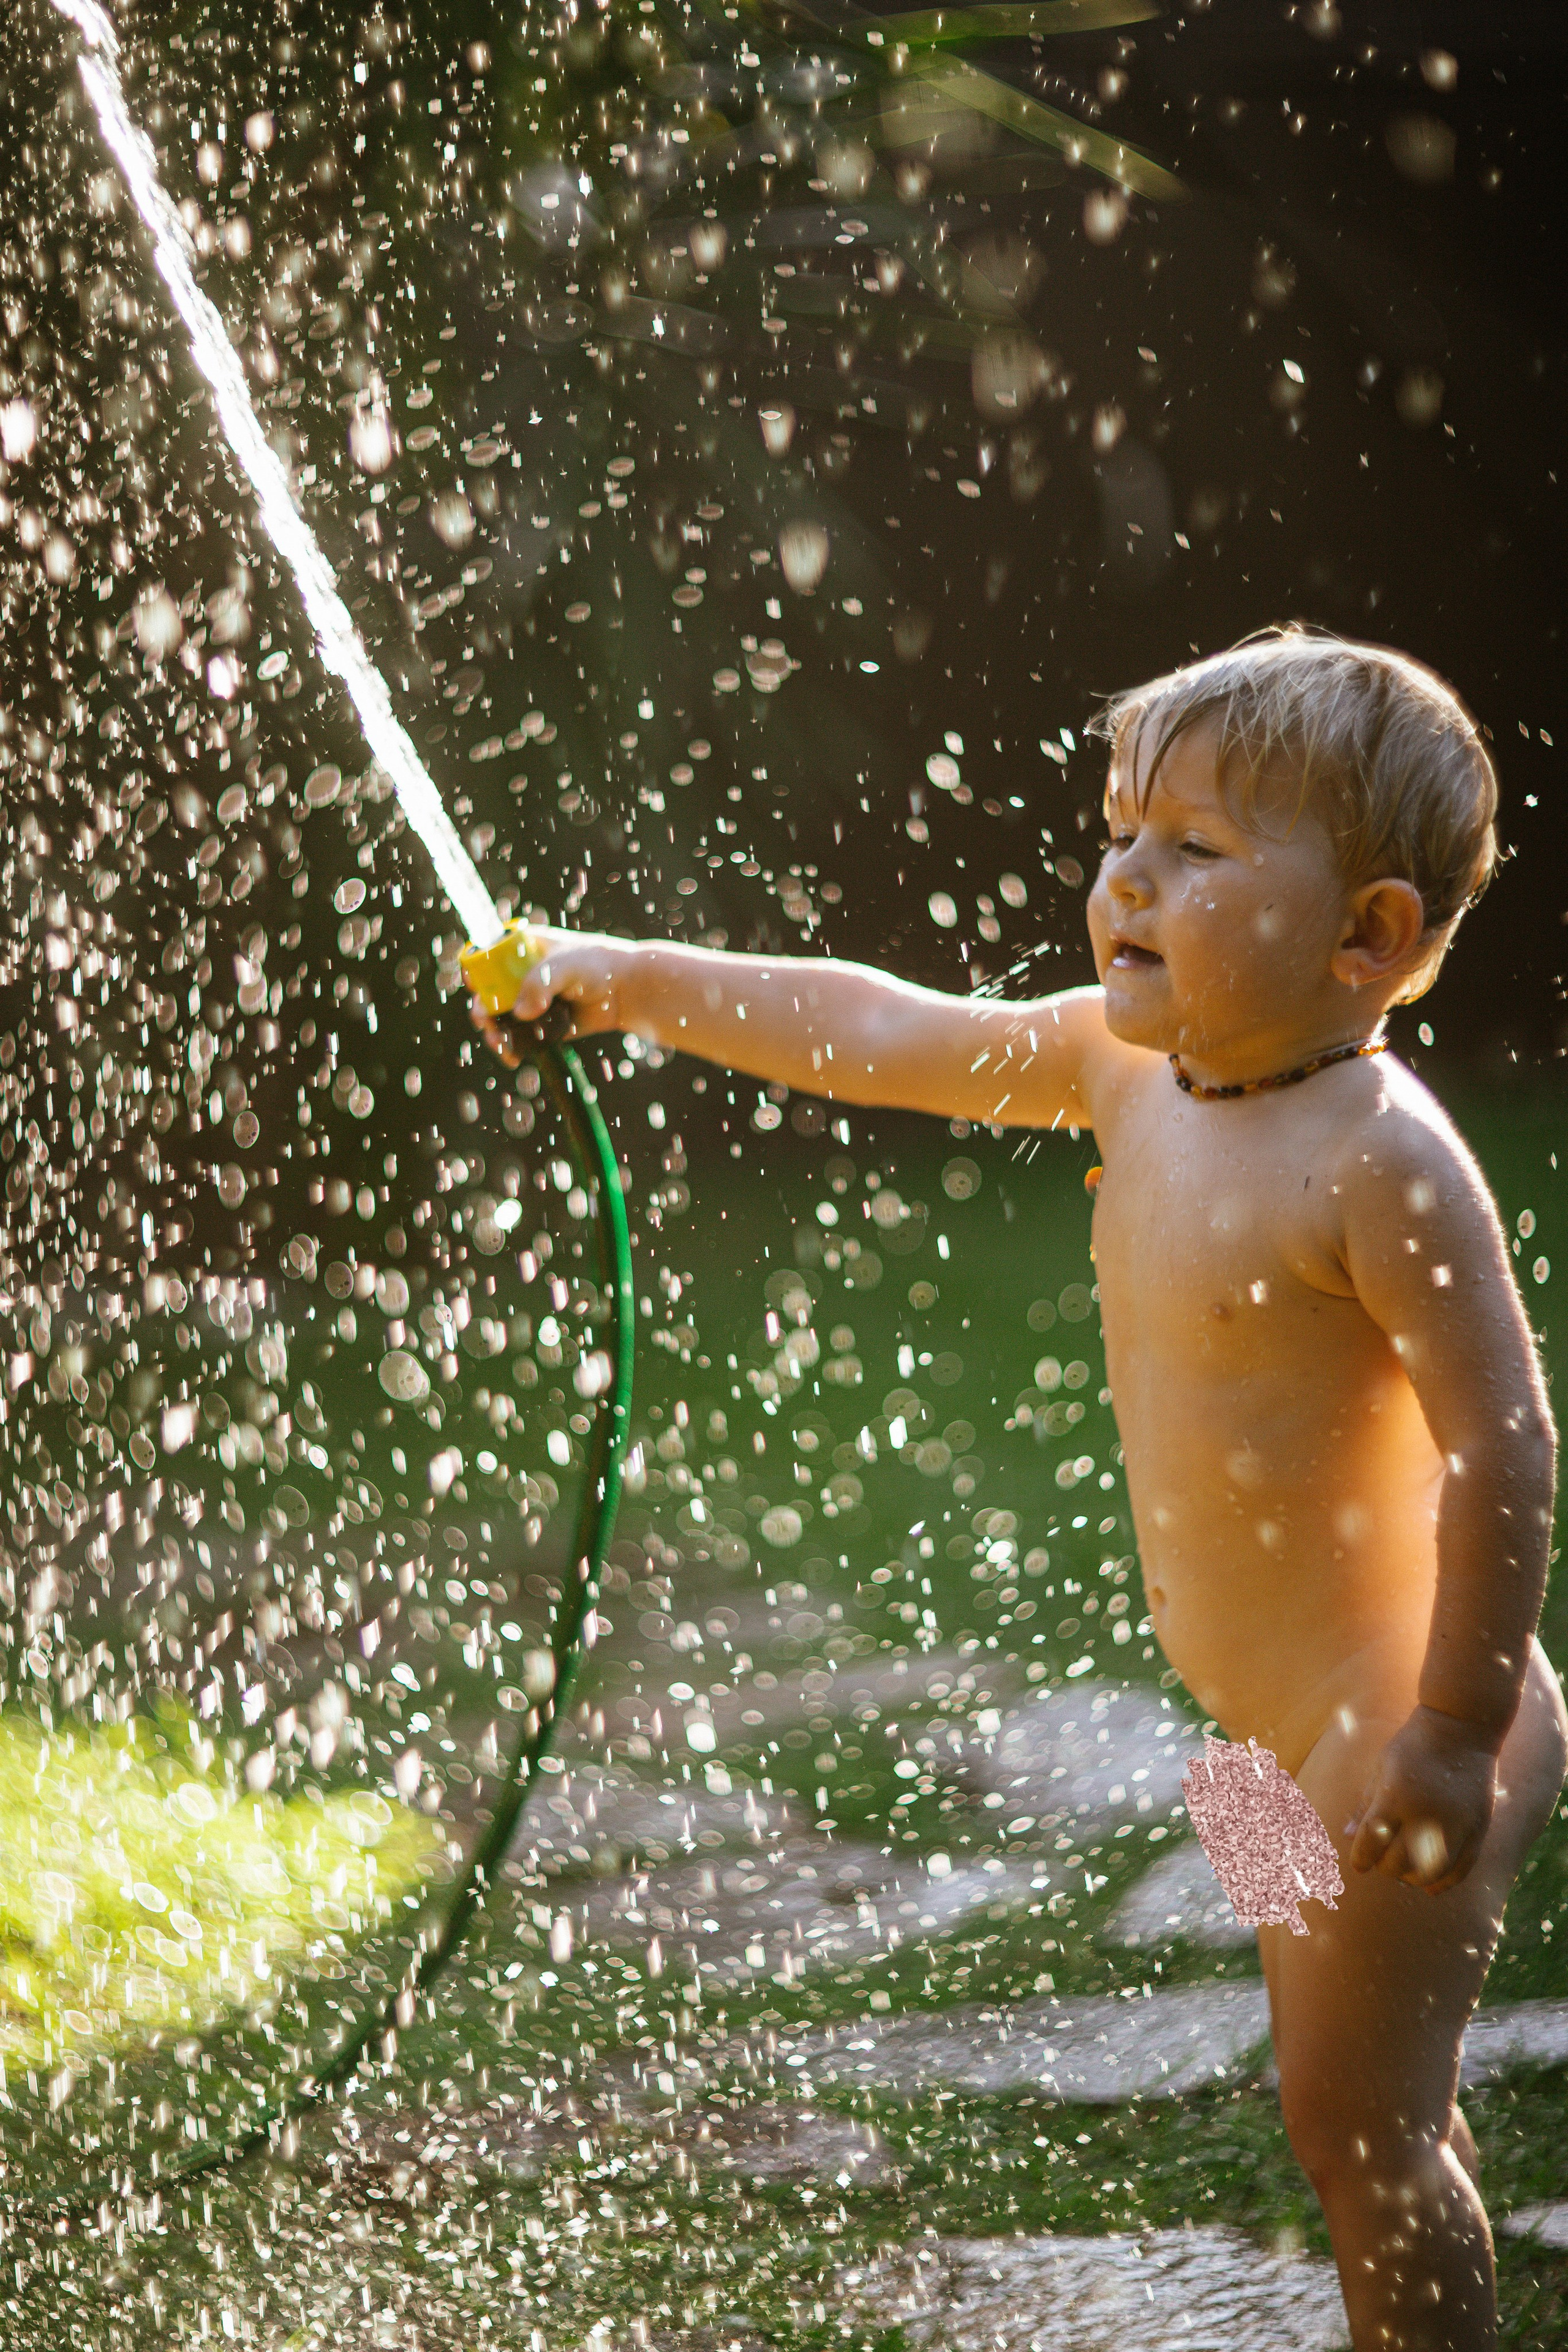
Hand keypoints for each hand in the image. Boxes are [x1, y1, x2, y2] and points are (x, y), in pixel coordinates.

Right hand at [467, 927, 636, 1065]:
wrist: (627, 991)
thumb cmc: (597, 966)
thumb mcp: (566, 966)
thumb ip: (540, 984)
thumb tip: (520, 1013)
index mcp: (523, 948)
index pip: (487, 954)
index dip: (476, 969)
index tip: (475, 986)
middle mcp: (521, 974)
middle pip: (487, 992)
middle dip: (481, 1009)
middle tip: (485, 1021)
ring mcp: (529, 1000)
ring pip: (499, 1018)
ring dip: (493, 1032)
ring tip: (500, 1043)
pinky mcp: (540, 1024)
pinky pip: (517, 1037)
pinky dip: (511, 1048)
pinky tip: (512, 1056)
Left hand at [1345, 1705, 1499, 1892]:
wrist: (1462, 1727)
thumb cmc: (1414, 1745)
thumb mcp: (1382, 1767)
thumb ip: (1366, 1803)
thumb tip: (1346, 1836)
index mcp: (1397, 1794)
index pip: (1372, 1840)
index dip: (1362, 1858)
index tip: (1359, 1863)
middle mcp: (1427, 1813)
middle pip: (1399, 1862)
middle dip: (1385, 1866)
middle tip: (1383, 1859)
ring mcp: (1456, 1824)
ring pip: (1430, 1873)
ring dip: (1412, 1877)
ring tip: (1404, 1869)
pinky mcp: (1478, 1829)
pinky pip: (1461, 1870)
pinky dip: (1443, 1882)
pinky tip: (1429, 1884)